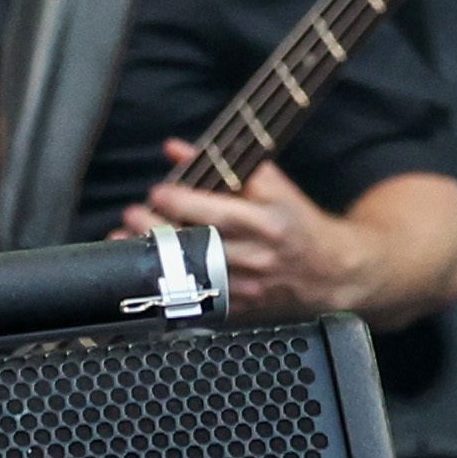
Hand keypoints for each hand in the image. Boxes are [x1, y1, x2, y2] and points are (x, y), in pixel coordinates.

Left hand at [122, 151, 374, 322]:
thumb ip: (225, 164)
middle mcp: (257, 258)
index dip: (186, 203)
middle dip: (162, 231)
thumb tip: (176, 148)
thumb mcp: (270, 183)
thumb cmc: (296, 220)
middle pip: (201, 247)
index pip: (220, 213)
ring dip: (157, 260)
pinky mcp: (240, 309)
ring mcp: (248, 289)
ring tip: (126, 242)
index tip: (158, 191)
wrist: (330, 272)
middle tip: (132, 214)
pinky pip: (201, 301)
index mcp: (267, 223)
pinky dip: (170, 288)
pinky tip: (147, 275)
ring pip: (194, 276)